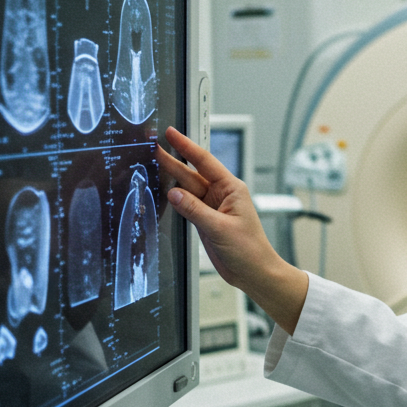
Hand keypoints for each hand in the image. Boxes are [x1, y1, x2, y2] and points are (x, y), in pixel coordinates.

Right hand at [157, 126, 307, 333]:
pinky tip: (162, 190)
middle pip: (192, 174)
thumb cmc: (249, 250)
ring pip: (187, 189)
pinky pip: (186, 205)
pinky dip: (174, 199)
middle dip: (173, 160)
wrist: (254, 272)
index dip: (187, 146)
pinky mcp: (205, 221)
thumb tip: (173, 193)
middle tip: (153, 147)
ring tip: (152, 163)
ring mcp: (212, 208)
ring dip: (171, 178)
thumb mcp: (220, 228)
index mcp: (232, 189)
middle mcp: (222, 195)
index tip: (172, 133)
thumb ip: (195, 210)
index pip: (205, 162)